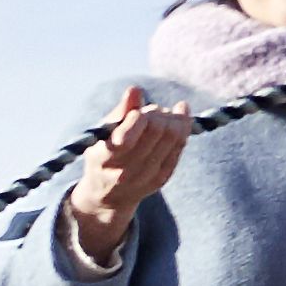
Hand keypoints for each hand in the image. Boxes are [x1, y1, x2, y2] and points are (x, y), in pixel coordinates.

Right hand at [62, 86, 184, 267]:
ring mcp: (146, 177)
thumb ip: (118, 112)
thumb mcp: (101, 134)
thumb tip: (135, 89)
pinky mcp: (162, 177)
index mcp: (104, 159)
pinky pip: (180, 146)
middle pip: (156, 130)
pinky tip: (181, 116)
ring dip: (171, 117)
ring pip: (173, 135)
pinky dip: (183, 126)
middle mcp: (125, 172)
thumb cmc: (102, 156)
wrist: (107, 196)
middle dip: (156, 113)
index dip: (137, 117)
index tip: (137, 113)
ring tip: (163, 114)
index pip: (127, 136)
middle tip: (151, 111)